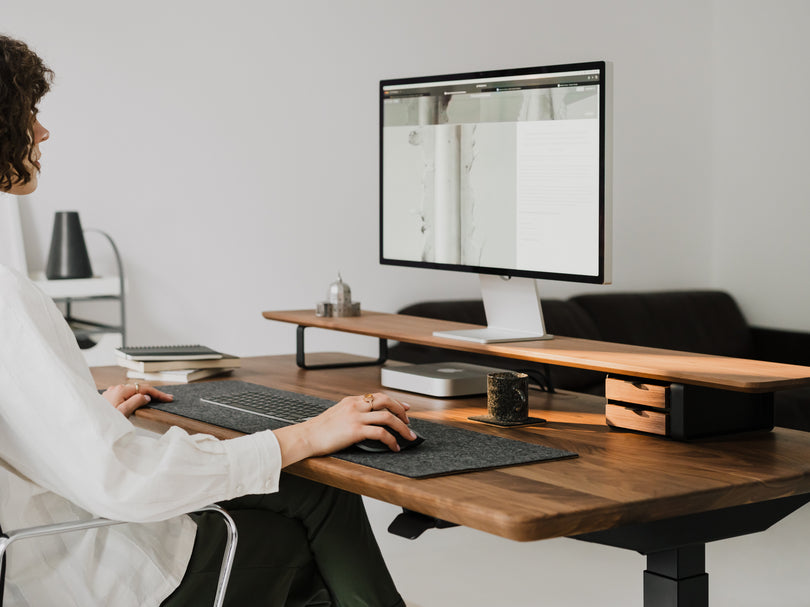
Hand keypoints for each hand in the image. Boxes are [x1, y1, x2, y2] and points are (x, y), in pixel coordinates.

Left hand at [102, 383, 173, 416]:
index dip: (158, 393)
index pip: (144, 389)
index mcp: (121, 390)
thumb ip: (136, 401)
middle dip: (152, 393)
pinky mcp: (109, 398)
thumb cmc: (105, 420)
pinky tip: (138, 401)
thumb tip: (147, 397)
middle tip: (165, 399)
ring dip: (144, 395)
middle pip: (139, 388)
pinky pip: (126, 395)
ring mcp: (112, 393)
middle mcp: (116, 388)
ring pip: (132, 391)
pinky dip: (135, 397)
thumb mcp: (124, 411)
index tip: (168, 398)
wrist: (90, 424)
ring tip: (155, 400)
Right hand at [274, 392, 415, 466]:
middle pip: (387, 401)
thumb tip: (365, 419)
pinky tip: (395, 446)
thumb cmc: (319, 430)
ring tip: (408, 436)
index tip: (404, 408)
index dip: (395, 402)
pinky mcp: (355, 431)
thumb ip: (351, 413)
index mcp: (351, 401)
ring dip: (402, 427)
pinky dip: (392, 440)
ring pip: (388, 417)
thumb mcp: (337, 414)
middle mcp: (355, 406)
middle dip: (402, 411)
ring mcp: (356, 417)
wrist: (306, 436)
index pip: (378, 396)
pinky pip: (381, 433)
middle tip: (409, 421)